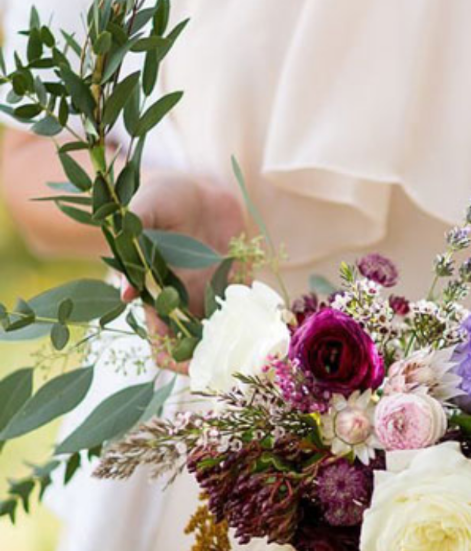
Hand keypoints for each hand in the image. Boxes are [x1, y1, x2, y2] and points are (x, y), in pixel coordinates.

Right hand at [122, 171, 246, 368]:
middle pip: (198, 348)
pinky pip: (249, 311)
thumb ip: (132, 248)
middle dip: (212, 360)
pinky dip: (257, 323)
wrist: (197, 184)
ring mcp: (214, 293)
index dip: (173, 360)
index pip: (162, 343)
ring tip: (250, 351)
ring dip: (237, 346)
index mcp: (158, 295)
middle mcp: (186, 301)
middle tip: (230, 363)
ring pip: (225, 336)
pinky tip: (266, 329)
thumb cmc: (161, 198)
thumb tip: (125, 294)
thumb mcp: (142, 214)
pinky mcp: (239, 281)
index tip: (189, 366)